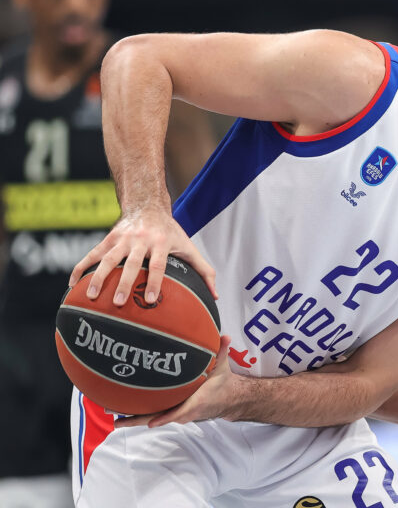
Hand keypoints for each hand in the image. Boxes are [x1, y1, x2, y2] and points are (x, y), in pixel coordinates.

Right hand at [69, 207, 217, 306]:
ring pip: (108, 259)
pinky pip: (92, 254)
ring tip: (92, 296)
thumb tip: (215, 296)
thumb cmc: (171, 232)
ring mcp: (122, 239)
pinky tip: (73, 284)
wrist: (147, 204)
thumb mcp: (188, 246)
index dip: (154, 281)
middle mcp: (140, 240)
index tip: (151, 300)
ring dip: (98, 277)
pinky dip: (81, 267)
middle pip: (131, 264)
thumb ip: (203, 270)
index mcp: (161, 243)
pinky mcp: (108, 238)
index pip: (158, 265)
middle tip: (119, 303)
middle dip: (125, 283)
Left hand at [115, 336, 243, 427]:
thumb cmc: (221, 383)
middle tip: (117, 418)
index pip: (180, 412)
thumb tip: (225, 337)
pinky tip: (122, 413)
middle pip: (158, 419)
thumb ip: (222, 352)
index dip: (166, 418)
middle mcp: (184, 412)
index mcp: (197, 402)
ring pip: (153, 418)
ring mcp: (177, 414)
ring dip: (134, 419)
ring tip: (114, 416)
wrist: (226, 399)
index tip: (152, 422)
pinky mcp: (172, 412)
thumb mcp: (223, 367)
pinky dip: (139, 415)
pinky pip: (154, 415)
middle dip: (138, 420)